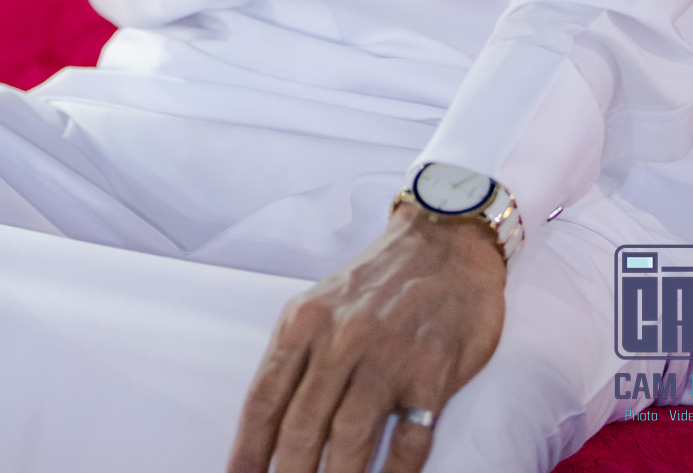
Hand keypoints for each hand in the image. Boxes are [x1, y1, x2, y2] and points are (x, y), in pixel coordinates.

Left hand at [226, 200, 505, 472]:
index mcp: (305, 321)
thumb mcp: (322, 305)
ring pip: (349, 439)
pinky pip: (409, 442)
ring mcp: (388, 357)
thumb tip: (268, 427)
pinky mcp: (432, 373)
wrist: (444, 242)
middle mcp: (342, 338)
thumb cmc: (377, 283)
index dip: (248, 450)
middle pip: (302, 427)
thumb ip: (297, 358)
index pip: (265, 398)